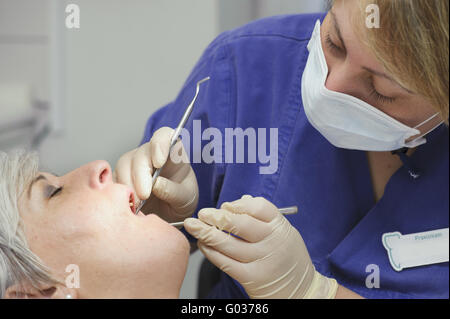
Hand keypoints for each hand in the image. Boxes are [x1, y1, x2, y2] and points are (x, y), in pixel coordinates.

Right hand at [113, 127, 198, 221]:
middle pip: (141, 154)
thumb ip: (173, 191)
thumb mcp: (186, 198)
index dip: (160, 144)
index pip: (164, 135)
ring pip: (124, 165)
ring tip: (137, 204)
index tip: (159, 162)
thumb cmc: (182, 200)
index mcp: (172, 153)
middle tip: (144, 195)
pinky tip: (128, 203)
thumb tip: (156, 184)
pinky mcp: (122, 176)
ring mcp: (135, 163)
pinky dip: (118, 191)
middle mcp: (152, 154)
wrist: (171, 213)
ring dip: (128, 185)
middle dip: (141, 175)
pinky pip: (114, 178)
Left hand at [184, 195, 337, 298]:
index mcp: (280, 227)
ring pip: (228, 243)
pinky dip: (211, 252)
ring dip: (206, 233)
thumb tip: (242, 199)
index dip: (238, 205)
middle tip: (202, 213)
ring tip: (193, 226)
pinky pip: (225, 263)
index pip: (259, 207)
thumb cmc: (288, 257)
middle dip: (216, 217)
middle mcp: (271, 242)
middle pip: (240, 224)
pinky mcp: (251, 278)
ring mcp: (261, 260)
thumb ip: (265, 216)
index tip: (225, 205)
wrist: (301, 291)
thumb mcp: (284, 232)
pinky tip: (203, 245)